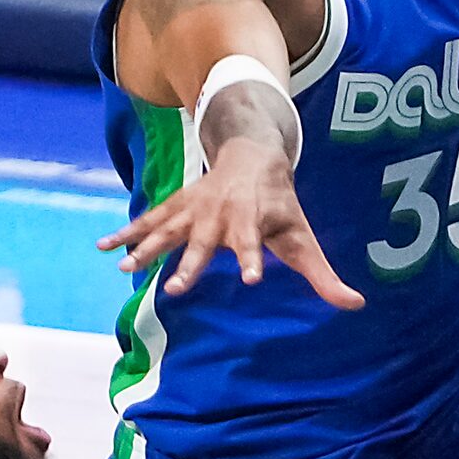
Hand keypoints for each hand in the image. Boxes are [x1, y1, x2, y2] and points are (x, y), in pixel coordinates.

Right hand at [96, 135, 363, 310]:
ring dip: (146, 249)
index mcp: (253, 222)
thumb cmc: (280, 205)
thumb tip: (356, 304)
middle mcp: (220, 216)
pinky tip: (102, 248)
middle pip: (203, 243)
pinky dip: (124, 233)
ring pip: (167, 231)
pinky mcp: (175, 206)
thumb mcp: (304, 236)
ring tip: (124, 268)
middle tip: (175, 290)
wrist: (253, 154)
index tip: (250, 279)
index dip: (252, 259)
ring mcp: (194, 209)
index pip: (254, 243)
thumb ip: (324, 275)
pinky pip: (146, 221)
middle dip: (190, 264)